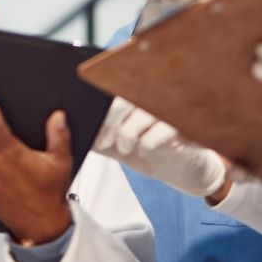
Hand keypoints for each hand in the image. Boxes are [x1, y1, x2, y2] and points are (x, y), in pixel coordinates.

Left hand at [93, 96, 228, 198]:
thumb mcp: (118, 145)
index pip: (115, 91)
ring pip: (142, 113)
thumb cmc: (150, 150)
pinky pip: (162, 130)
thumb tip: (76, 132)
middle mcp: (155, 97)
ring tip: (124, 148)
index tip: (97, 134)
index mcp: (138, 96)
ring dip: (127, 134)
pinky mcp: (185, 126)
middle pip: (127, 98)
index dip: (103, 113)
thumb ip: (99, 137)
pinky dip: (147, 143)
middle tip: (106, 142)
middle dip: (111, 121)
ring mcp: (171, 110)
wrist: (182, 169)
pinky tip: (145, 150)